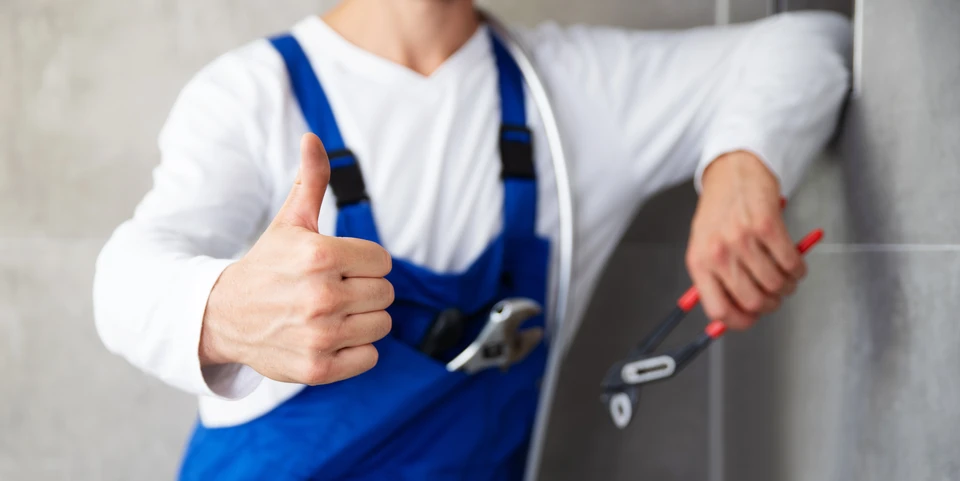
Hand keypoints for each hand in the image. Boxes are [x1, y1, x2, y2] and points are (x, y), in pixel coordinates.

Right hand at [199, 133, 393, 384]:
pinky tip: (328, 338)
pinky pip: (369, 358)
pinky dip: (355, 351)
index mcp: (320, 256)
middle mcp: (321, 297)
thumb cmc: (266, 265)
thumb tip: (313, 138)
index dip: (364, 264)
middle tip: (332, 291)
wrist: (223, 316)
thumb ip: (311, 181)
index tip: (339, 267)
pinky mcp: (318, 368)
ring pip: (381, 326)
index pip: (383, 262)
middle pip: (385, 294)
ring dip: (362, 321)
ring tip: (330, 315)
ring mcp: (319, 335)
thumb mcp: (289, 222)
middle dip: (364, 291)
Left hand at [686, 151, 805, 329]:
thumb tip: (732, 317)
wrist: (733, 171)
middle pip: (754, 302)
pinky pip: (791, 263)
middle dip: (772, 304)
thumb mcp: (706, 247)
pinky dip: (798, 269)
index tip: (753, 318)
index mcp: (699, 263)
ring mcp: (742, 239)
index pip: (719, 310)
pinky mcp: (767, 226)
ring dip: (787, 285)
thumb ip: (717, 281)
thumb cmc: (720, 211)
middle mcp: (718, 253)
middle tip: (776, 294)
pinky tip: (794, 261)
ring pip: (776, 285)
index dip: (741, 321)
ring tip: (785, 275)